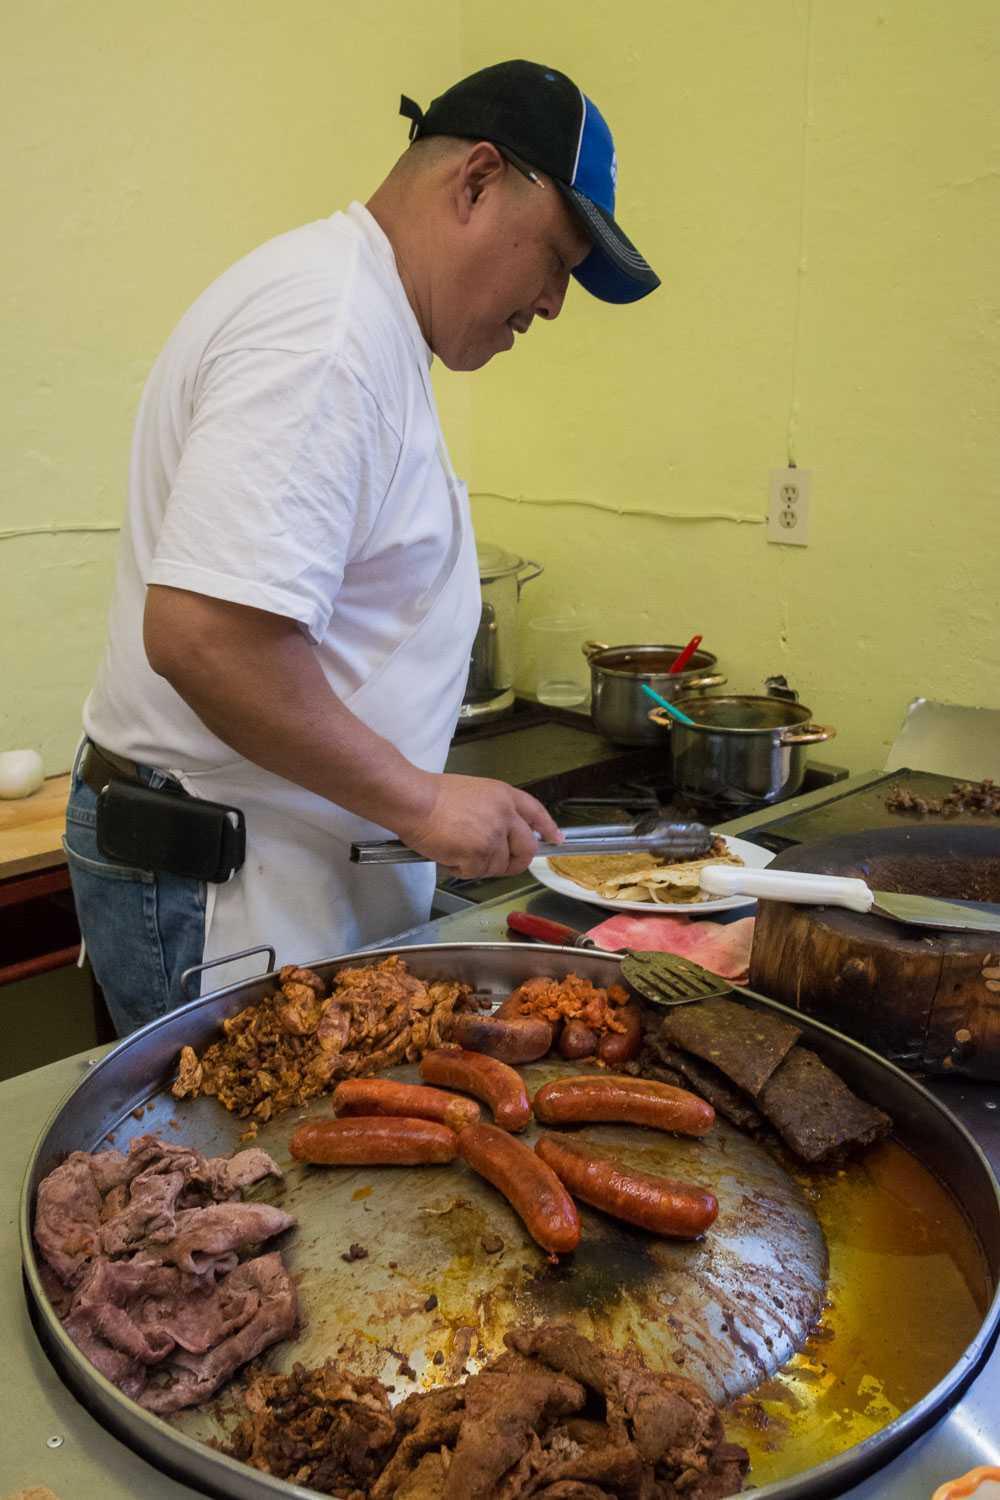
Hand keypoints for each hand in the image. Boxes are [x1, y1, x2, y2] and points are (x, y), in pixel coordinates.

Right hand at [394, 774, 561, 877]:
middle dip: (516, 862)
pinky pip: (475, 872)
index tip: (554, 840)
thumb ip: (494, 810)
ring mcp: (493, 837)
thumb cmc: (433, 794)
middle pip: (526, 848)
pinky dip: (460, 869)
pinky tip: (446, 854)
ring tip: (455, 849)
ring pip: (497, 866)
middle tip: (502, 866)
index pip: (536, 813)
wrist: (414, 801)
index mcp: (504, 796)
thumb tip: (501, 832)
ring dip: (478, 865)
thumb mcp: (475, 792)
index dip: (547, 828)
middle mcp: (505, 816)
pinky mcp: (479, 855)